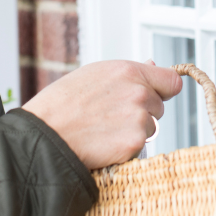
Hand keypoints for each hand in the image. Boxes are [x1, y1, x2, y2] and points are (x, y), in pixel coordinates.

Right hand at [23, 60, 182, 168]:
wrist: (44, 135)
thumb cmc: (62, 104)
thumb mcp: (93, 75)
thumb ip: (127, 74)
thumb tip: (153, 66)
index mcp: (129, 71)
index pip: (171, 81)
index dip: (164, 90)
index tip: (158, 95)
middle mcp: (139, 93)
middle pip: (159, 107)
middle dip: (142, 112)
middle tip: (111, 117)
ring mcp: (138, 119)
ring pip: (150, 128)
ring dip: (134, 131)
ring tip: (103, 130)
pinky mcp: (134, 143)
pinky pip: (139, 147)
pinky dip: (126, 149)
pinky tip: (103, 144)